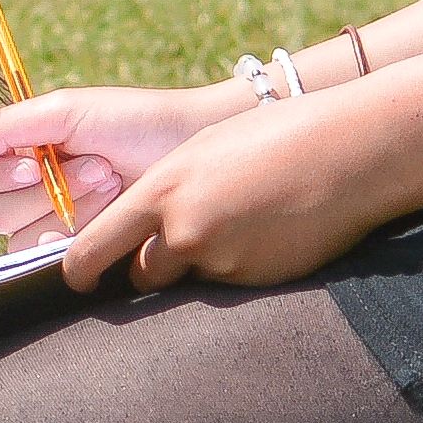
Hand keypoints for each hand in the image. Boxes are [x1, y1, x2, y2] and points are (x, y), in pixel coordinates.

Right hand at [0, 83, 244, 243]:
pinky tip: (108, 211)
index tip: (35, 161)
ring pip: (18, 235)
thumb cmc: (131, 121)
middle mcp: (27, 193)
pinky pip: (45, 258)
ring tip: (110, 181)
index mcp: (16, 155)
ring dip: (67, 206)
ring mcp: (52, 225)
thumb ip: (2, 130)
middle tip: (96, 165)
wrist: (189, 146)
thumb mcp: (64, 112)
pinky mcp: (78, 251)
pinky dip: (74, 233)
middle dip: (47, 189)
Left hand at [60, 97, 401, 291]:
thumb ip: (164, 192)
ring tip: (234, 226)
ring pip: (190, 279)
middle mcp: (185, 233)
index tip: (75, 279)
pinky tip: (265, 234)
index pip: (97, 247)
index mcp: (162, 193)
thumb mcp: (201, 154)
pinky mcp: (258, 281)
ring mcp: (223, 262)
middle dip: (149, 267)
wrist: (347, 152)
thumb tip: (140, 228)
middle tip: (172, 246)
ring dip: (198, 265)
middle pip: (142, 275)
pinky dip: (238, 267)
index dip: (80, 269)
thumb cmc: (272, 138)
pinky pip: (231, 284)